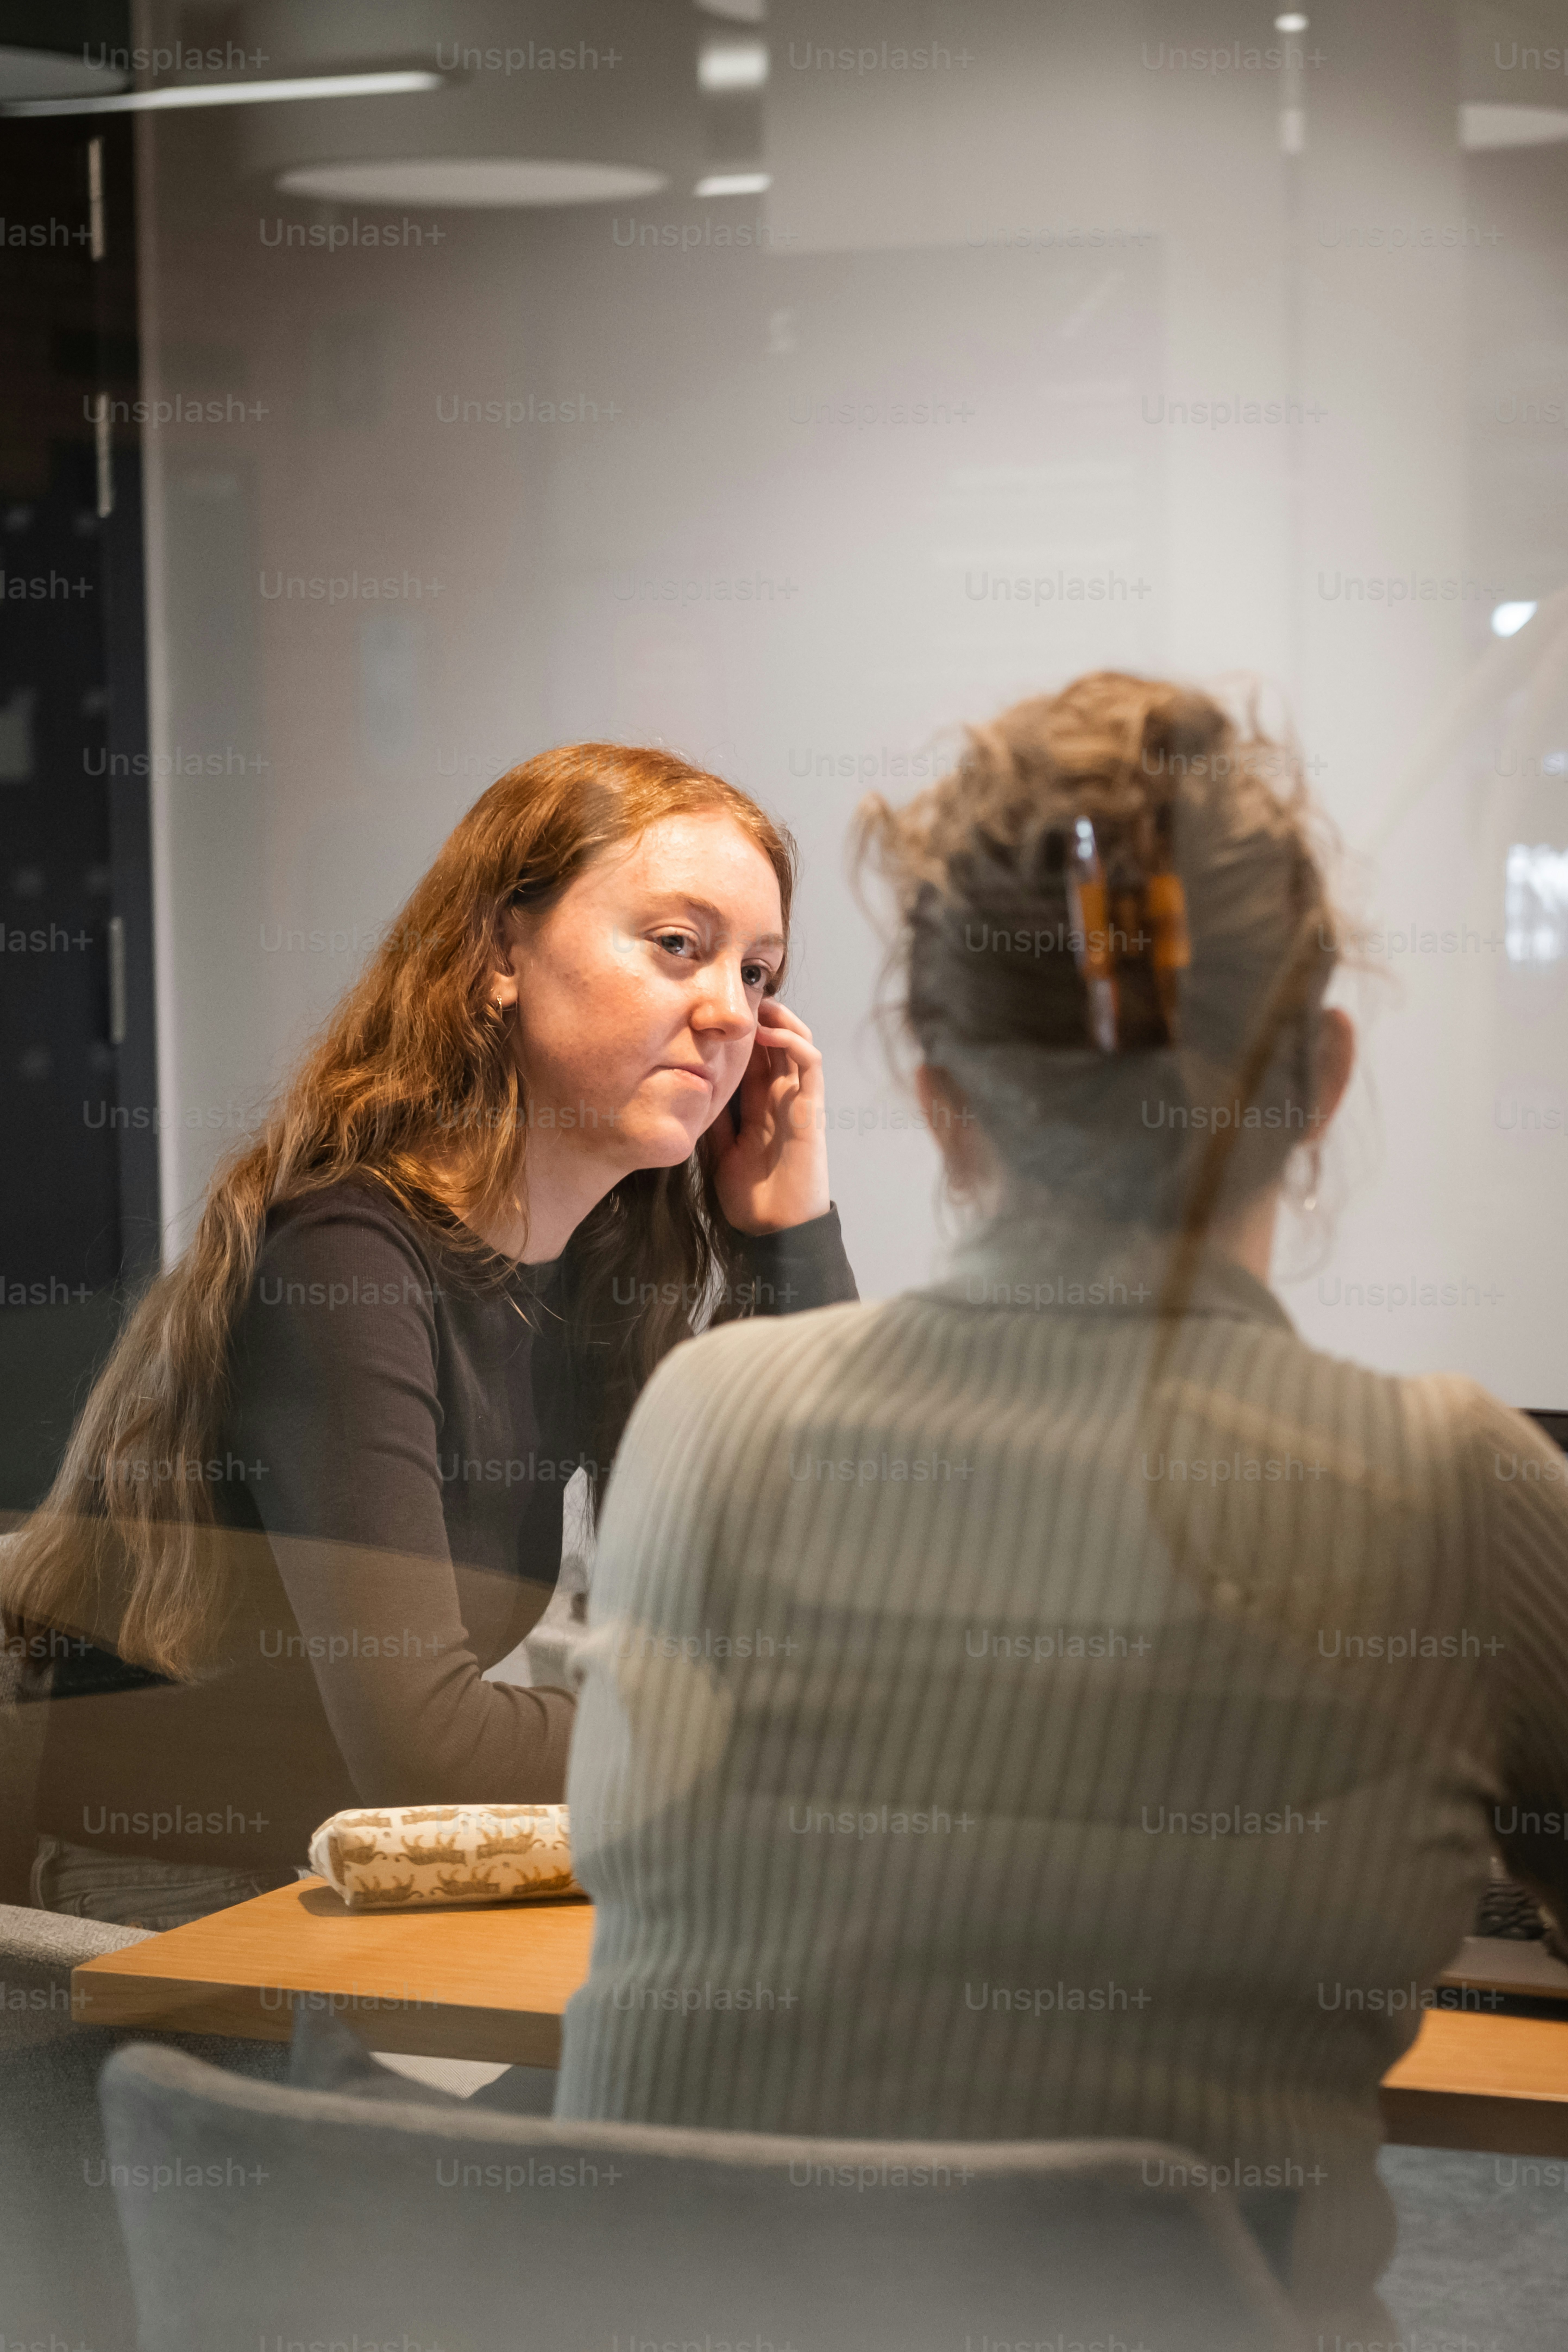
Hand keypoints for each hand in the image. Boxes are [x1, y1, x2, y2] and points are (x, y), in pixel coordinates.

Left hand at [709, 999, 830, 1235]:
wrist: (774, 1228)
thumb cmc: (749, 1195)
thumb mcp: (717, 1148)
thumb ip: (713, 1117)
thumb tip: (691, 1084)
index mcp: (757, 1104)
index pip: (752, 1055)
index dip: (738, 1030)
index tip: (712, 1011)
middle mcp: (780, 1095)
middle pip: (774, 1041)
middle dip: (758, 1014)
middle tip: (735, 995)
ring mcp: (798, 1099)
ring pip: (797, 1042)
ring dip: (779, 1018)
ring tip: (755, 1005)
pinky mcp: (812, 1107)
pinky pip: (810, 1063)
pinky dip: (793, 1041)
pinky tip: (769, 1032)